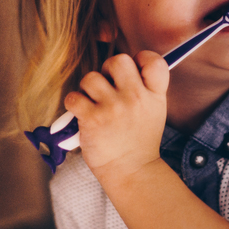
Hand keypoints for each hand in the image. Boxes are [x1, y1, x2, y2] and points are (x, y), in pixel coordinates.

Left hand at [66, 50, 169, 179]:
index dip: (142, 59)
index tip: (135, 70)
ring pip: (91, 77)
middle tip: (107, 87)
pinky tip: (82, 113)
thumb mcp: (154, 111)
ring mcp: (113, 108)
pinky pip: (74, 97)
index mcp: (154, 95)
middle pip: (118, 60)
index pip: (155, 61)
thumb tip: (128, 65)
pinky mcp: (92, 119)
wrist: (130, 170)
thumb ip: (146, 87)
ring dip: (88, 89)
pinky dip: (74, 104)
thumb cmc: (139, 139)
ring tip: (94, 103)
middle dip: (108, 70)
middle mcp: (135, 98)